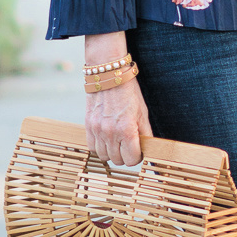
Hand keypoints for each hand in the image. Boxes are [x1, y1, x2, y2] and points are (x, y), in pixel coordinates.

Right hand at [84, 32, 151, 165]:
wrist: (109, 75)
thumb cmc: (129, 93)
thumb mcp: (142, 113)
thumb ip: (145, 133)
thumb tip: (148, 148)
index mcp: (127, 130)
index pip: (132, 159)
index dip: (137, 157)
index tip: (138, 151)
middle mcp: (110, 133)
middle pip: (118, 160)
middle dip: (125, 155)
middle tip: (129, 145)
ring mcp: (97, 130)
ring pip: (104, 156)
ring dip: (112, 152)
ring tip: (117, 142)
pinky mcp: (88, 126)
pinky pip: (92, 148)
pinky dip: (100, 147)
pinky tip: (106, 139)